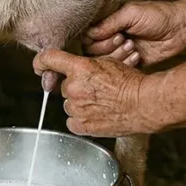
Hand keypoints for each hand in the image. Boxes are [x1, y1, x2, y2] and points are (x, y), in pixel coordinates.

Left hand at [33, 49, 160, 136]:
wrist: (145, 103)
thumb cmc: (131, 82)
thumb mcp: (107, 62)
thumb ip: (85, 65)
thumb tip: (72, 68)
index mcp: (79, 68)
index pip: (48, 59)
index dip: (41, 61)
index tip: (40, 66)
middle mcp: (73, 87)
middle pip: (64, 86)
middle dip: (75, 86)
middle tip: (95, 89)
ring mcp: (76, 108)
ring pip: (69, 104)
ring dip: (79, 103)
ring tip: (100, 103)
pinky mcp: (81, 125)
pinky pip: (72, 121)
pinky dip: (80, 119)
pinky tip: (95, 115)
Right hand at [83, 1, 185, 66]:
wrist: (181, 30)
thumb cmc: (158, 16)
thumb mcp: (131, 13)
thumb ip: (109, 23)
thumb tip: (88, 33)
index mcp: (109, 23)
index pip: (88, 35)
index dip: (97, 39)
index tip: (115, 35)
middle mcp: (110, 36)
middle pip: (93, 50)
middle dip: (108, 47)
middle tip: (126, 40)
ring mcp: (119, 50)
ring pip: (104, 61)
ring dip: (118, 56)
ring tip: (133, 47)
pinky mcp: (129, 62)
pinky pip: (118, 69)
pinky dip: (126, 64)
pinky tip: (138, 56)